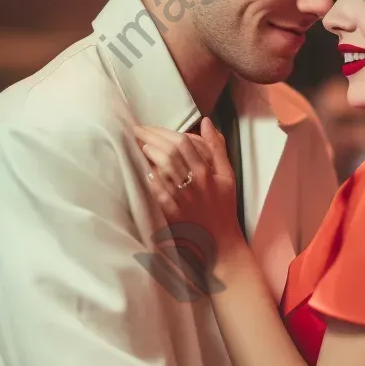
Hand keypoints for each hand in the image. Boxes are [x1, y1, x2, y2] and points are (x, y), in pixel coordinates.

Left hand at [133, 119, 241, 249]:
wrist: (221, 243)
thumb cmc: (223, 208)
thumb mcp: (227, 176)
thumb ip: (218, 148)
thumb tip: (208, 122)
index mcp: (208, 172)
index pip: (183, 143)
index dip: (163, 132)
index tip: (149, 126)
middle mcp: (196, 183)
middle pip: (170, 153)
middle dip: (151, 138)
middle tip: (137, 130)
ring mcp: (184, 198)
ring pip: (164, 170)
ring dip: (149, 155)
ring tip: (140, 146)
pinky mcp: (174, 213)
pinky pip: (159, 192)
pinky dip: (151, 180)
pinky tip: (144, 171)